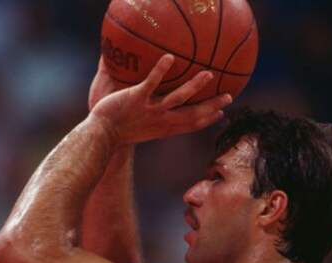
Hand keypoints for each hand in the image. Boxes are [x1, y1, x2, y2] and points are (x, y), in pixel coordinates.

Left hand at [89, 54, 231, 144]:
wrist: (101, 135)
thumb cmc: (119, 132)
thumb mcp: (142, 129)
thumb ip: (154, 120)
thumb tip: (160, 112)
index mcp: (164, 128)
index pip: (191, 125)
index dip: (207, 119)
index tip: (222, 113)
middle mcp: (161, 121)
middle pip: (192, 114)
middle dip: (211, 105)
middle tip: (229, 95)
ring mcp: (149, 110)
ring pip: (177, 99)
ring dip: (194, 87)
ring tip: (208, 74)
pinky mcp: (136, 99)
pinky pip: (151, 83)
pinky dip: (160, 71)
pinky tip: (170, 57)